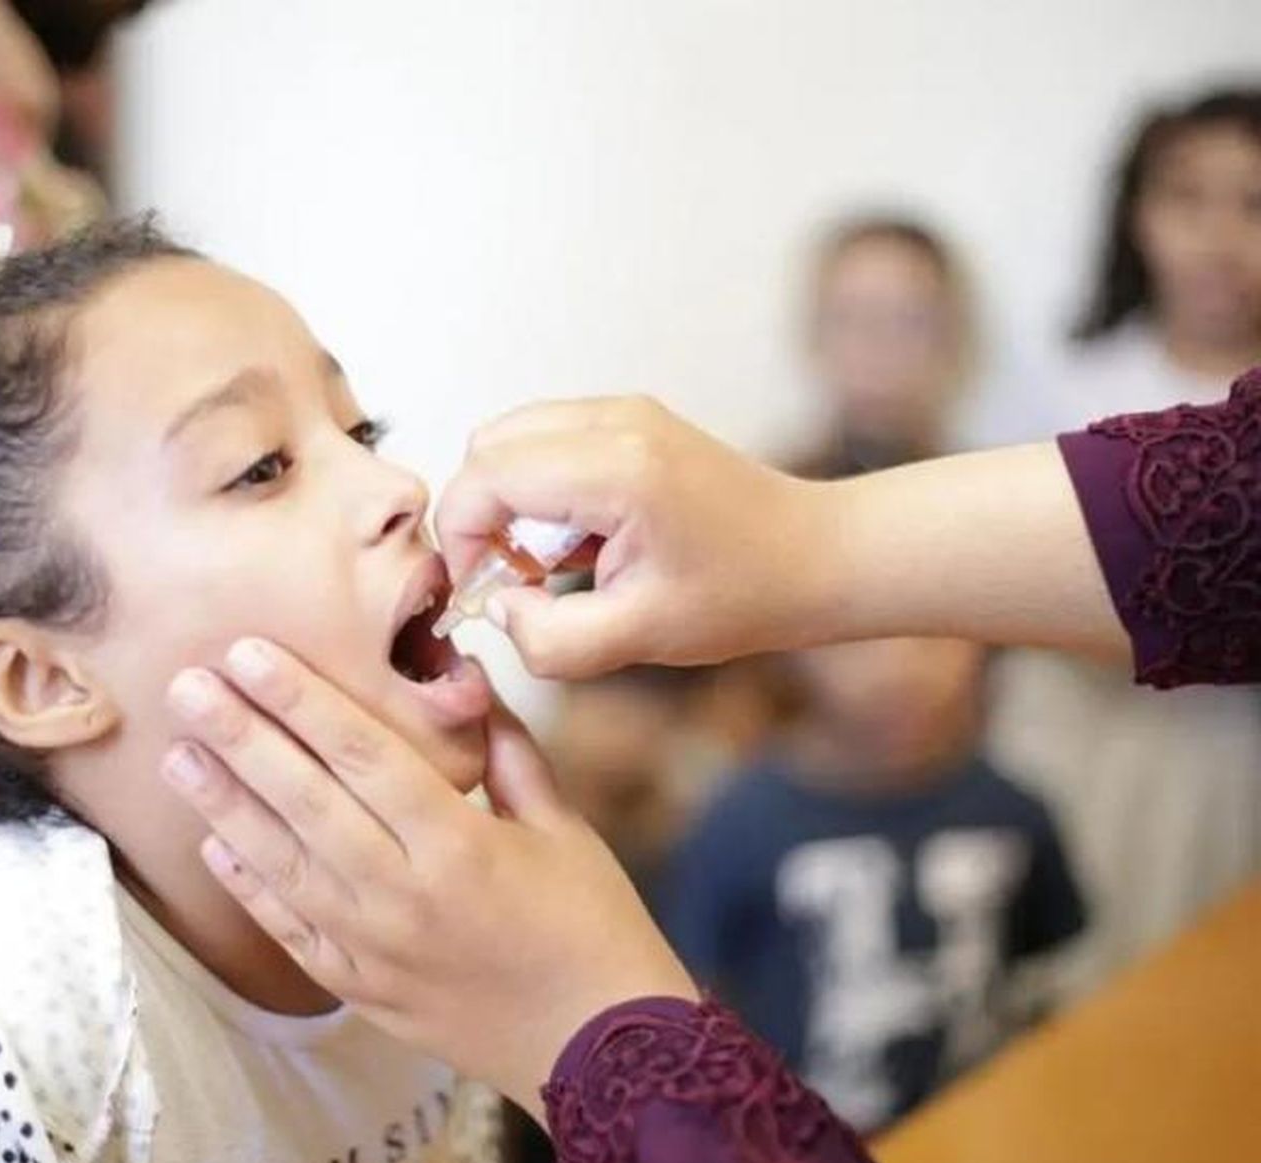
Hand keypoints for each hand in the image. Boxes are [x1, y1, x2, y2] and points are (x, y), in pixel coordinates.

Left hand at [161, 639, 696, 1116]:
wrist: (600, 1049)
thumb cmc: (591, 924)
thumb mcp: (564, 827)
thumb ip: (510, 752)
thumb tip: (470, 680)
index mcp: (458, 845)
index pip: (363, 754)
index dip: (302, 699)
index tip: (251, 653)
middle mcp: (403, 895)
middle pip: (305, 802)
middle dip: (240, 738)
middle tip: (186, 686)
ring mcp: (374, 948)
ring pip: (282, 865)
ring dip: (224, 807)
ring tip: (178, 755)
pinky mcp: (361, 988)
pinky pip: (291, 931)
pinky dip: (249, 887)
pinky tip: (213, 845)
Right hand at [436, 396, 833, 677]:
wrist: (814, 556)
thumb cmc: (742, 595)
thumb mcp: (640, 637)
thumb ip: (550, 640)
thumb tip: (499, 608)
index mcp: (618, 470)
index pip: (486, 475)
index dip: (460, 536)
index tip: (481, 588)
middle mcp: (615, 421)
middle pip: (488, 447)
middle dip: (480, 517)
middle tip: (516, 578)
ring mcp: (622, 410)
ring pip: (510, 438)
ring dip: (507, 502)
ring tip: (549, 561)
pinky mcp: (627, 418)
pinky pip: (544, 440)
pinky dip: (536, 489)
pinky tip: (576, 539)